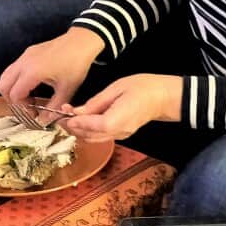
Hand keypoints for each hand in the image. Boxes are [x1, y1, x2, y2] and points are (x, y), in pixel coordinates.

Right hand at [0, 27, 102, 108]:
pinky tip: (33, 84)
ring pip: (5, 76)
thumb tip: (45, 121)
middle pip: (3, 86)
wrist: (82, 41)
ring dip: (12, 89)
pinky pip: (13, 68)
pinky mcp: (28, 52)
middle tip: (27, 107)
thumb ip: (54, 107)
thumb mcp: (67, 89)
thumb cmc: (76, 64)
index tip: (33, 113)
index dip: (21, 108)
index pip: (14, 95)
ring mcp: (24, 56)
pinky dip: (16, 79)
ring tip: (29, 96)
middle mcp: (24, 63)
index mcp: (32, 72)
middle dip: (12, 100)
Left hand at [63, 73, 181, 141]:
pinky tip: (84, 120)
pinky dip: (90, 130)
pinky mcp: (123, 134)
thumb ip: (96, 102)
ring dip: (80, 130)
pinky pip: (102, 136)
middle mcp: (118, 132)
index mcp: (116, 120)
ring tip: (69, 117)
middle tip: (61, 115)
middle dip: (73, 127)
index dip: (75, 122)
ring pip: (94, 139)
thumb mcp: (116, 88)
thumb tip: (78, 111)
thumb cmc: (143, 87)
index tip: (63, 114)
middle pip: (89, 136)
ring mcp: (121, 135)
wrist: (164, 96)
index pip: (90, 126)